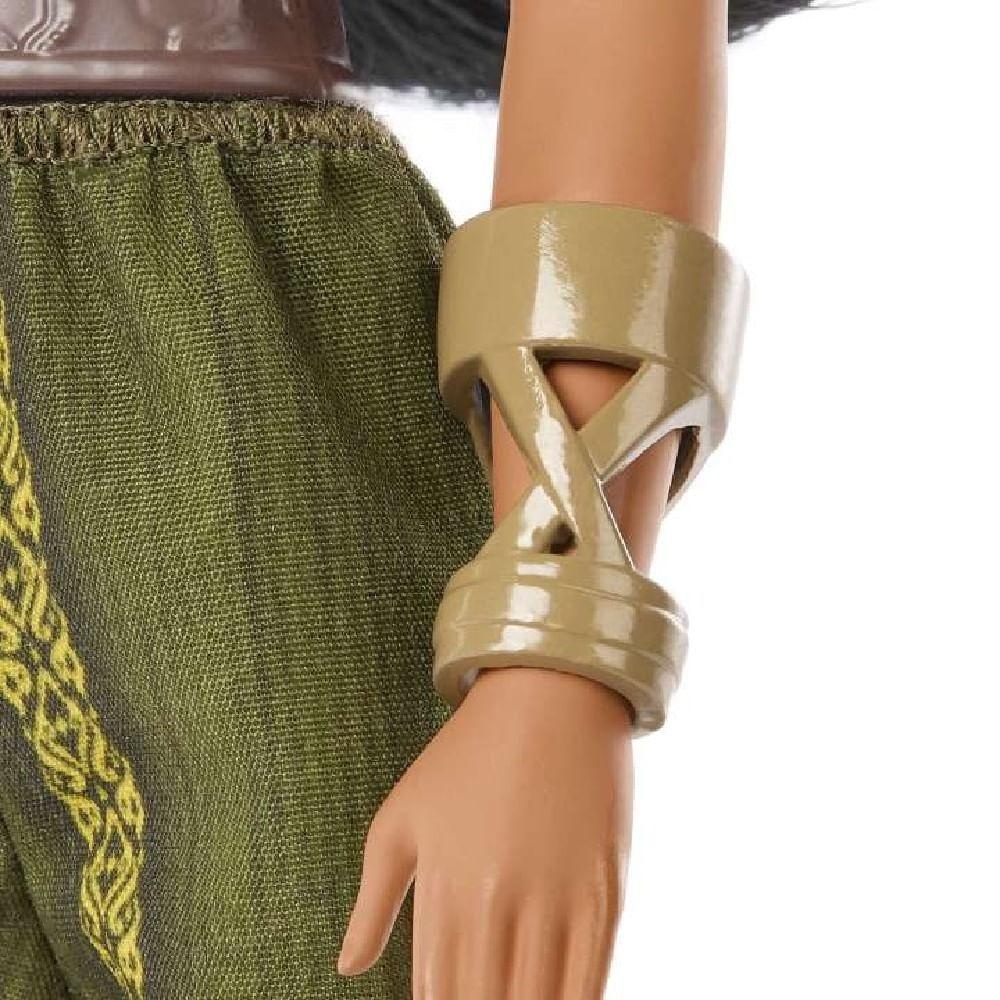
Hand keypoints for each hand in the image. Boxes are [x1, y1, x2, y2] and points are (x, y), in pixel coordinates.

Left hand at [336, 664, 634, 998]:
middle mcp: (498, 905)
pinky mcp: (606, 894)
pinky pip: (590, 982)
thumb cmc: (466, 756)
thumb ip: (372, 903)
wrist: (549, 696)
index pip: (434, 996)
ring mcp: (557, 902)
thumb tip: (348, 967)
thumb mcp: (400, 818)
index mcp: (443, 891)